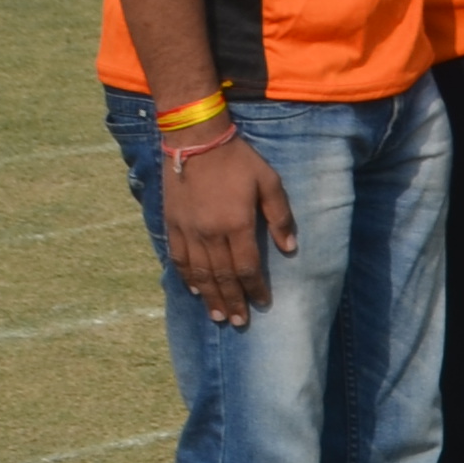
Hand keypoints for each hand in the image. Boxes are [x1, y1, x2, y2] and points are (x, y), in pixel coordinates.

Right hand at [159, 124, 296, 330]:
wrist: (196, 140)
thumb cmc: (238, 159)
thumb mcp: (269, 181)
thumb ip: (280, 216)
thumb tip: (290, 248)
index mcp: (237, 224)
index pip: (247, 268)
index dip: (256, 289)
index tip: (263, 304)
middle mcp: (210, 233)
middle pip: (222, 277)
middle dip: (233, 301)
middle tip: (239, 322)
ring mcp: (188, 230)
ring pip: (199, 273)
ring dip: (210, 297)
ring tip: (218, 315)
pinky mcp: (172, 224)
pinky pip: (178, 258)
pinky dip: (186, 277)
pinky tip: (194, 289)